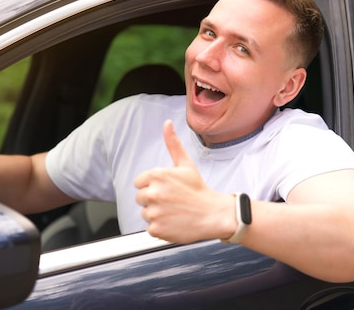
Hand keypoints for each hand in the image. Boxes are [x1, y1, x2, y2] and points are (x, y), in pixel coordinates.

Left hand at [134, 120, 234, 242]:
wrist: (213, 214)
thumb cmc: (199, 190)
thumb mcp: (185, 164)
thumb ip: (172, 143)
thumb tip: (167, 124)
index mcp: (157, 175)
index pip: (139, 183)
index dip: (152, 186)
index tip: (167, 189)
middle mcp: (153, 193)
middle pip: (141, 198)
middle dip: (153, 200)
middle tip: (172, 201)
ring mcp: (154, 212)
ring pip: (145, 213)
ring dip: (156, 214)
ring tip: (173, 211)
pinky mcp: (156, 229)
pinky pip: (150, 229)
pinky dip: (160, 228)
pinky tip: (173, 222)